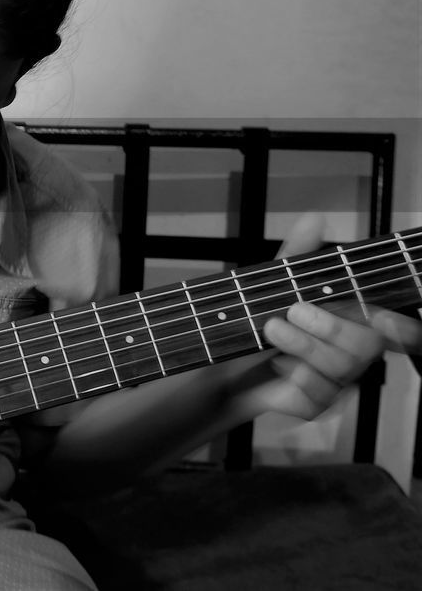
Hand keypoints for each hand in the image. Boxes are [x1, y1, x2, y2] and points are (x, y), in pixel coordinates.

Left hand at [229, 213, 391, 420]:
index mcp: (350, 321)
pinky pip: (318, 397)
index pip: (394, 329)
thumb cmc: (255, 320)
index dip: (400, 329)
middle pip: (366, 346)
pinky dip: (293, 378)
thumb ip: (296, 255)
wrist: (221, 360)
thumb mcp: (271, 283)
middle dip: (329, 327)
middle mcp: (349, 352)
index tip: (384, 318)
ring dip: (303, 346)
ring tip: (270, 330)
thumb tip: (314, 218)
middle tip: (290, 312)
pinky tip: (276, 364)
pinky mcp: (314, 404)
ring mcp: (335, 380)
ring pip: (341, 370)